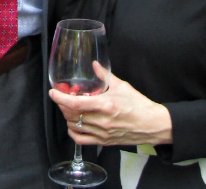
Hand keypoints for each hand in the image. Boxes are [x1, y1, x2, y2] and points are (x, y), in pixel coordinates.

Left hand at [49, 62, 172, 146]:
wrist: (152, 124)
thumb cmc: (139, 104)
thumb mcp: (122, 86)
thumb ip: (105, 76)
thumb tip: (94, 65)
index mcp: (105, 105)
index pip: (75, 103)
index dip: (60, 97)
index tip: (53, 92)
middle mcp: (101, 120)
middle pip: (71, 115)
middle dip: (62, 105)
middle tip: (62, 97)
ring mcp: (101, 133)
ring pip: (73, 126)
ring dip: (67, 117)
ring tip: (70, 109)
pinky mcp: (103, 141)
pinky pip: (80, 140)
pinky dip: (73, 132)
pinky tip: (74, 124)